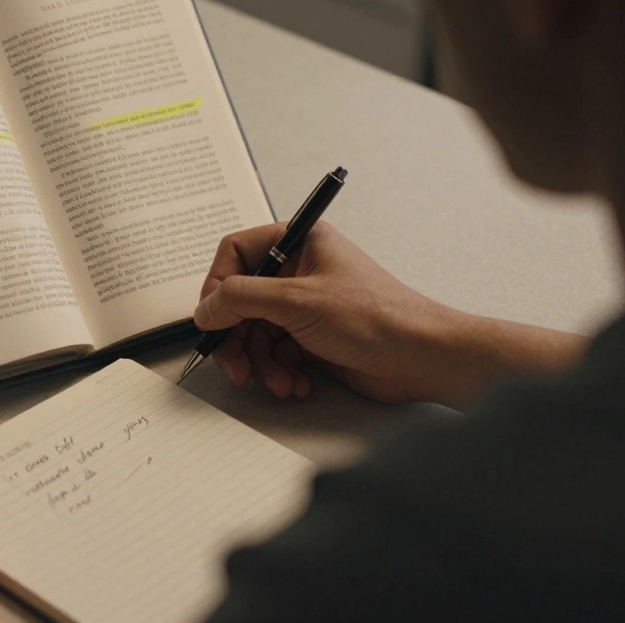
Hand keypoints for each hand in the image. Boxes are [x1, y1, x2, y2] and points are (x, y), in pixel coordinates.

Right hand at [194, 220, 449, 403]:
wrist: (419, 358)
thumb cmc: (376, 317)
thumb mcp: (297, 301)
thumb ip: (241, 299)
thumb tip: (205, 307)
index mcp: (299, 242)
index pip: (236, 254)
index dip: (217, 286)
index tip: (211, 318)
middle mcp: (300, 270)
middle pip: (241, 301)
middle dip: (237, 338)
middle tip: (235, 366)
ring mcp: (305, 306)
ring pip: (256, 333)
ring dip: (260, 363)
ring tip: (277, 381)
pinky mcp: (312, 337)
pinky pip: (276, 353)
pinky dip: (279, 372)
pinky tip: (296, 382)